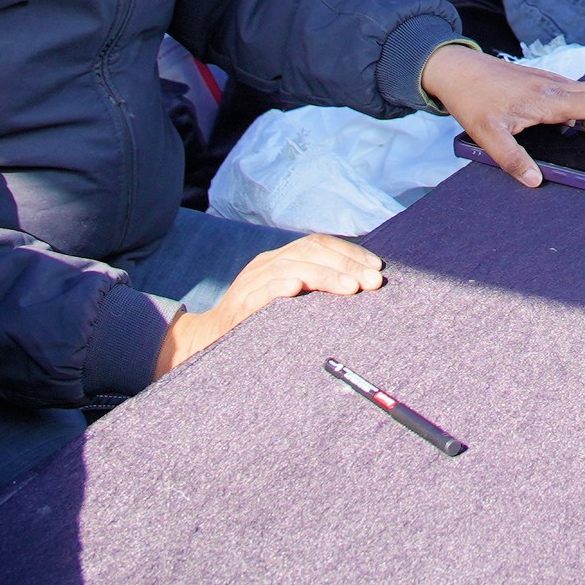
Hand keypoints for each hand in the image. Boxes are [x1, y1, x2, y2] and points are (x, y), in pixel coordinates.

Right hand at [160, 232, 385, 371]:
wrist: (207, 341)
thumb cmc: (256, 322)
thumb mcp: (286, 299)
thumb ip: (313, 288)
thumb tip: (360, 285)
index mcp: (278, 260)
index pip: (317, 243)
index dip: (349, 252)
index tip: (377, 266)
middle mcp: (265, 265)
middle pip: (309, 252)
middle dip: (346, 265)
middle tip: (374, 281)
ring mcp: (250, 284)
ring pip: (290, 267)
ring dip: (325, 276)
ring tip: (352, 288)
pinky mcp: (238, 307)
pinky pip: (260, 292)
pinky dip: (279, 287)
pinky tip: (298, 289)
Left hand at [421, 45, 584, 190]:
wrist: (457, 68)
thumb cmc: (473, 99)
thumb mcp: (488, 135)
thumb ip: (513, 160)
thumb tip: (535, 181)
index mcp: (549, 100)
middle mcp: (556, 87)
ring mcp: (551, 82)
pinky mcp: (543, 82)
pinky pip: (576, 93)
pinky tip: (568, 125)